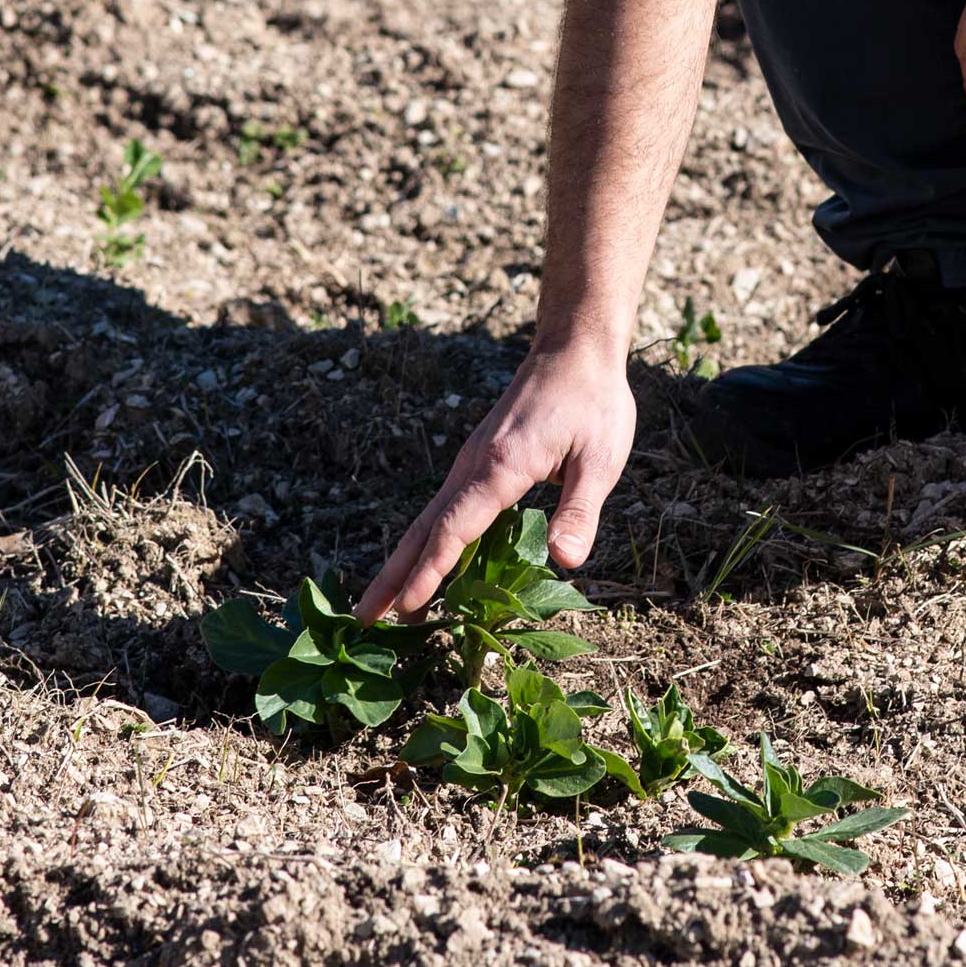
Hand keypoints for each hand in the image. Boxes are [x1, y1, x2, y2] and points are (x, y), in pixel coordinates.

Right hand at [355, 340, 635, 621]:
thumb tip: (565, 562)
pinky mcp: (478, 459)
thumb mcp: (600, 458)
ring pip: (429, 518)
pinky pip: (445, 506)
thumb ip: (580, 510)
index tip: (406, 608)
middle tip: (364, 619)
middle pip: (424, 527)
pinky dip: (427, 541)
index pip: (454, 528)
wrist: (574, 347)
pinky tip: (427, 564)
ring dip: (404, 561)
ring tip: (384, 607)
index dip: (430, 572)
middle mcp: (473, 464)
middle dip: (393, 575)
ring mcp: (471, 461)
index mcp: (500, 466)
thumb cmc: (593, 401)